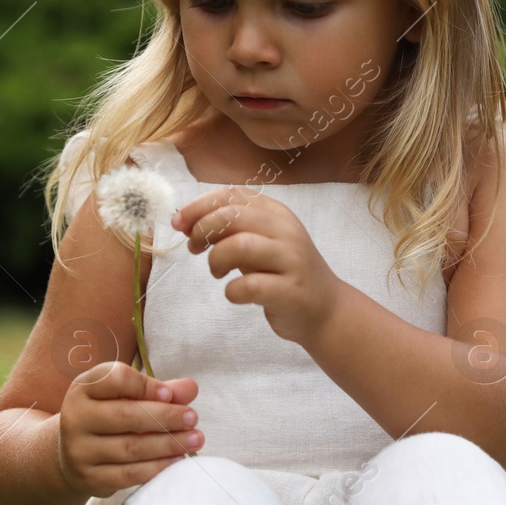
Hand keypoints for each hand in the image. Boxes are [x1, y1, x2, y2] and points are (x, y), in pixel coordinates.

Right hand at [57, 361, 203, 498]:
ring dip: (168, 444)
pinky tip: (178, 460)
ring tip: (195, 439)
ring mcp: (79, 450)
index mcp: (84, 388)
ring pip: (130, 447)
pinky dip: (157, 467)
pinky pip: (128, 475)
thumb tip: (191, 388)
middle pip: (125, 415)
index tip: (170, 394)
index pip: (115, 380)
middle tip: (193, 418)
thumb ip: (158, 390)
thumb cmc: (108, 415)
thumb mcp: (126, 396)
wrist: (73, 453)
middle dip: (165, 417)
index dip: (145, 386)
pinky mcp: (89, 478)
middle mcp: (75, 417)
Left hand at [172, 186, 346, 346]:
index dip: (198, 206)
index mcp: (276, 213)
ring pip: (239, 245)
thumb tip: (185, 222)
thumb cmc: (283, 274)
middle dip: (202, 230)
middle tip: (194, 248)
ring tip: (217, 272)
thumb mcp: (260, 242)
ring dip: (216, 259)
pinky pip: (249, 285)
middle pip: (231, 216)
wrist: (326, 309)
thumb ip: (229, 229)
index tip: (179, 223)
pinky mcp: (290, 291)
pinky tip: (235, 294)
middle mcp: (285, 230)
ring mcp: (291, 260)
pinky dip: (232, 291)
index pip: (231, 194)